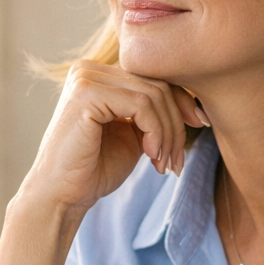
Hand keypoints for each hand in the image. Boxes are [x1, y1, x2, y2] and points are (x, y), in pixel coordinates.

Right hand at [17, 62, 203, 216]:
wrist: (62, 195)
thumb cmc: (94, 170)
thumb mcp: (134, 134)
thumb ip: (154, 114)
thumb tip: (195, 104)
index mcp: (99, 75)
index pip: (153, 76)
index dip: (182, 100)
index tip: (201, 125)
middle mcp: (89, 69)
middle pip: (156, 84)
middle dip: (176, 124)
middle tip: (176, 161)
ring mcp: (85, 78)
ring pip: (153, 95)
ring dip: (168, 133)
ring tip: (164, 163)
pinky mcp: (86, 93)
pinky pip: (141, 105)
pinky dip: (155, 131)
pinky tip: (151, 155)